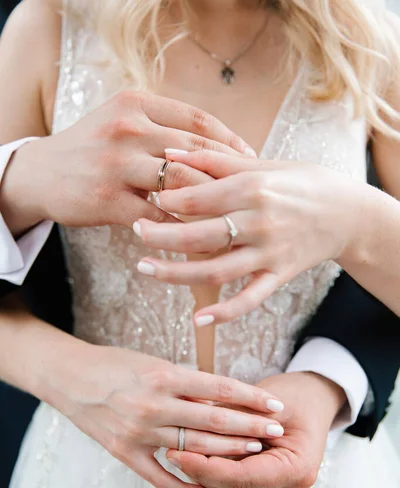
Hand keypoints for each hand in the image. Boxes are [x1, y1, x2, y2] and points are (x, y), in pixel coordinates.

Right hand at [0, 94, 254, 235]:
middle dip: (228, 174)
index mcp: (136, 104)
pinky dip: (181, 228)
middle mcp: (127, 128)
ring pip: (179, 184)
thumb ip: (162, 126)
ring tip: (233, 216)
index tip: (251, 158)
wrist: (41, 173)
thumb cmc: (92, 148)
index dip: (229, 140)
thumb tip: (216, 146)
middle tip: (251, 193)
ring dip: (209, 203)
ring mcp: (116, 164)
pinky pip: (157, 217)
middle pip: (194, 152)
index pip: (197, 119)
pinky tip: (198, 236)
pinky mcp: (107, 198)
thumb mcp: (122, 121)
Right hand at [49, 344, 284, 487]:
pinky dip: (185, 486)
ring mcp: (138, 432)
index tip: (275, 404)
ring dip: (228, 451)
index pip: (220, 389)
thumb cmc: (115, 363)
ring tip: (254, 451)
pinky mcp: (123, 452)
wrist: (69, 376)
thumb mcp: (153, 363)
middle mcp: (153, 405)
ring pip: (194, 448)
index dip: (251, 397)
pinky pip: (159, 476)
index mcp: (164, 376)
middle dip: (250, 426)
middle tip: (276, 431)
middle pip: (214, 420)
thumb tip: (222, 398)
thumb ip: (186, 382)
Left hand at [134, 150, 361, 322]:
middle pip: (200, 235)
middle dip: (161, 236)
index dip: (167, 200)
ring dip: (177, 273)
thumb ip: (213, 159)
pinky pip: (249, 299)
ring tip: (146, 269)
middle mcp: (259, 221)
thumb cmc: (301, 182)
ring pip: (216, 270)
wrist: (347, 212)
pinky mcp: (279, 275)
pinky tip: (197, 320)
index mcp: (252, 188)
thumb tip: (168, 150)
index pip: (198, 198)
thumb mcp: (261, 164)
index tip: (145, 198)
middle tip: (135, 232)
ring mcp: (269, 252)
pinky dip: (224, 313)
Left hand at [166, 371, 346, 487]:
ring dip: (201, 473)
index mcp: (298, 470)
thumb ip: (232, 423)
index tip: (175, 453)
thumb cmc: (293, 395)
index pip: (241, 478)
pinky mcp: (268, 487)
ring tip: (174, 450)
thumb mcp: (264, 403)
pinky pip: (233, 485)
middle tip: (168, 450)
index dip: (205, 468)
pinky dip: (212, 471)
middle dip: (198, 471)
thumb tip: (189, 434)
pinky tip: (189, 455)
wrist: (314, 399)